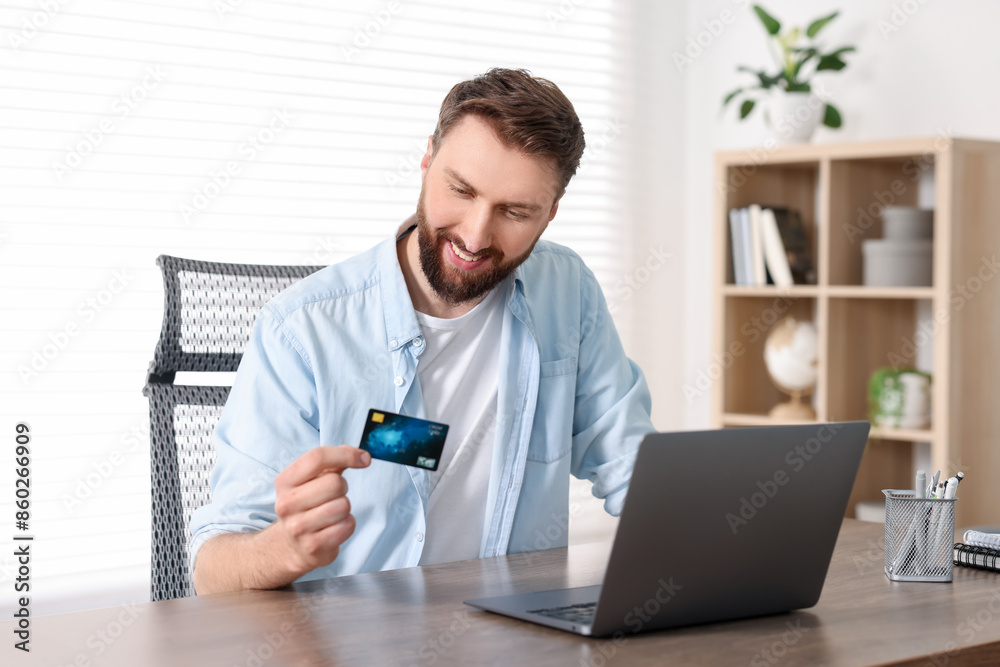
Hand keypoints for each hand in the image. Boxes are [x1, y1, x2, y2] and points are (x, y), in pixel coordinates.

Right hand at [271, 445, 370, 577]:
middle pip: (334, 483)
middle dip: (343, 487)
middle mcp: (287, 504)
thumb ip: (333, 462)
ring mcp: (298, 527)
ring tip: (332, 513)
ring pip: (343, 505)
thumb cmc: (308, 504)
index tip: (364, 458)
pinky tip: (335, 527)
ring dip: (345, 508)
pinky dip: (348, 524)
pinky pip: (347, 526)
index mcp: (285, 481)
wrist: (293, 545)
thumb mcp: (312, 480)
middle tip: (334, 496)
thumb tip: (362, 455)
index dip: (346, 454)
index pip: (317, 457)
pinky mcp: (313, 546)